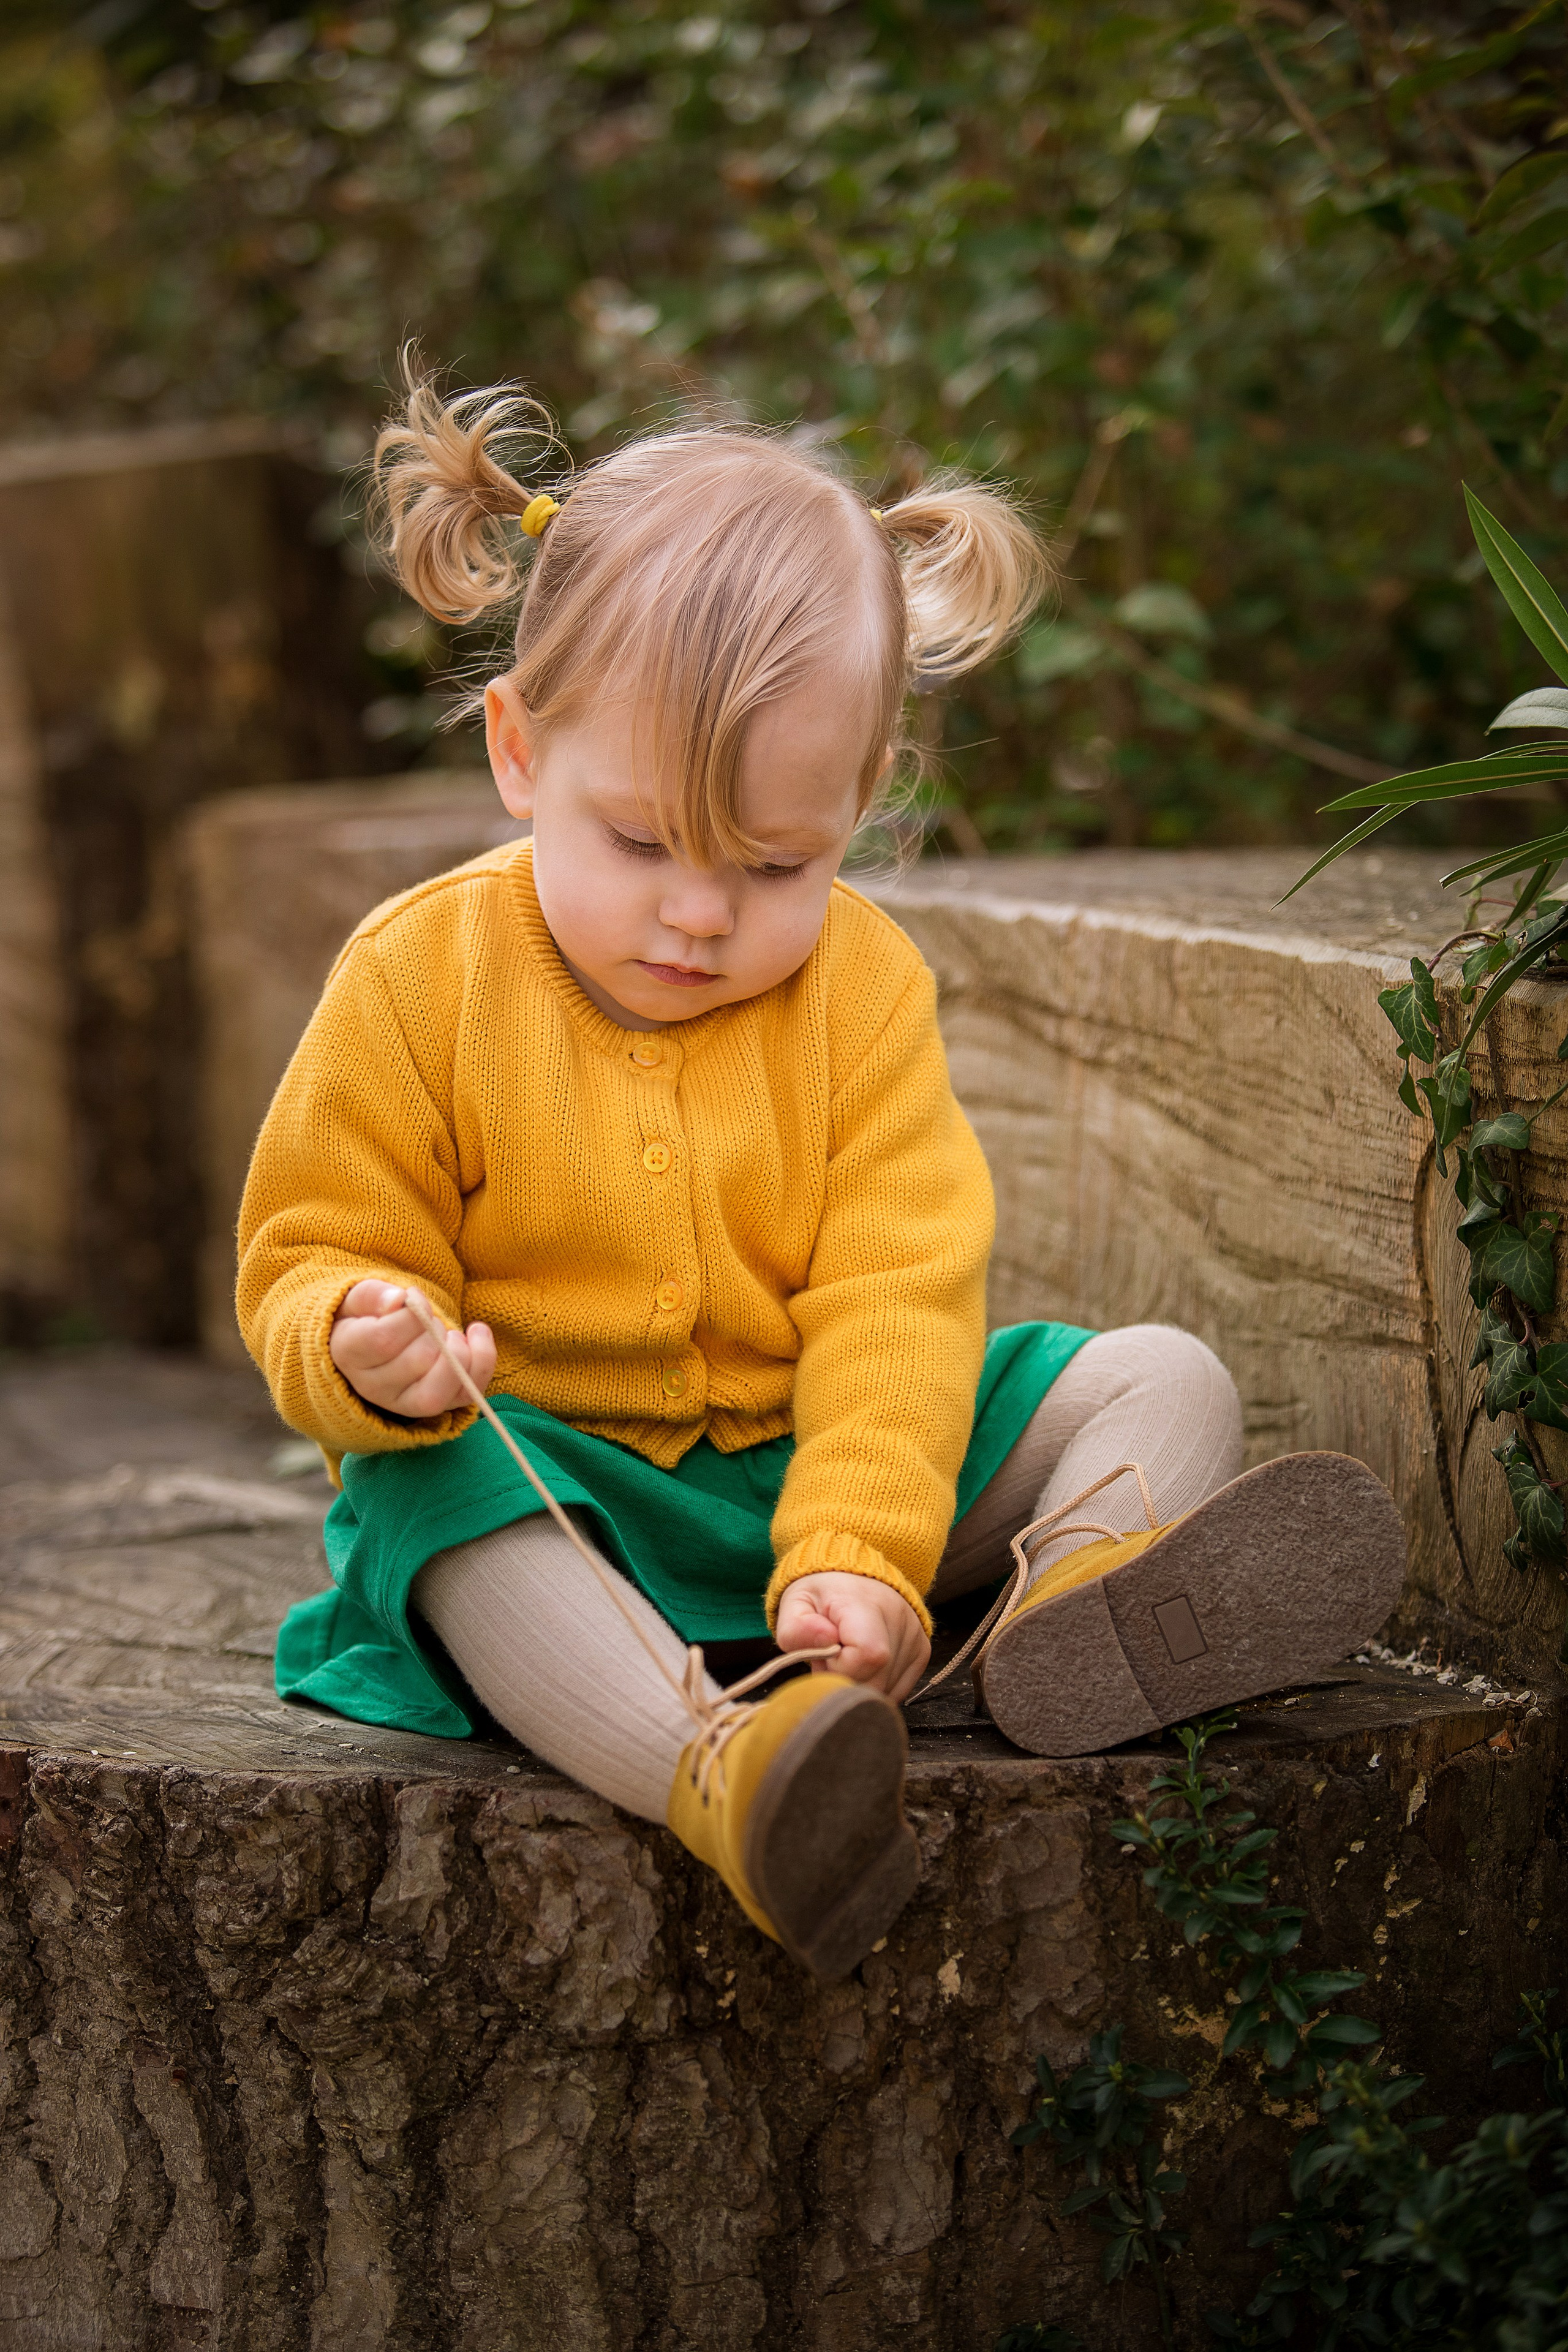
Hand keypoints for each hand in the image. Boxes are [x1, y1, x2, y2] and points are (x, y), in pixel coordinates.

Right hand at [329, 1281, 495, 1419]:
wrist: (376, 1344)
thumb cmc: (369, 1316)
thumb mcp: (361, 1298)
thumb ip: (372, 1295)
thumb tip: (397, 1300)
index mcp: (349, 1355)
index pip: (383, 1340)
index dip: (410, 1315)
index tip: (415, 1297)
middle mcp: (374, 1387)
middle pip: (417, 1360)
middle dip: (433, 1328)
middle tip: (428, 1318)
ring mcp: (407, 1403)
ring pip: (440, 1387)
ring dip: (457, 1350)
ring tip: (450, 1332)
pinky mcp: (440, 1407)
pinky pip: (469, 1392)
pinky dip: (483, 1359)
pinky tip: (476, 1333)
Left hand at [775, 1570, 929, 1703]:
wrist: (855, 1577)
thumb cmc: (822, 1595)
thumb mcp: (795, 1603)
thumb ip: (797, 1629)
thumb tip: (826, 1643)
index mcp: (866, 1605)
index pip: (866, 1656)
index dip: (838, 1668)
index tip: (824, 1654)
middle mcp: (900, 1620)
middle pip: (875, 1682)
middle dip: (845, 1680)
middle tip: (831, 1658)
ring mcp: (916, 1638)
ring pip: (886, 1691)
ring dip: (860, 1684)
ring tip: (847, 1657)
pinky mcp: (923, 1652)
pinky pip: (898, 1691)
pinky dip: (876, 1685)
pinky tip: (864, 1665)